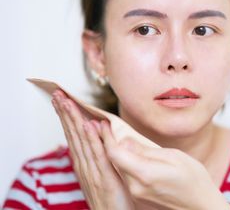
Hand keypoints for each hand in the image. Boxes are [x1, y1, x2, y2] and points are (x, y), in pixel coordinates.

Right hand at [52, 90, 134, 209]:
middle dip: (65, 113)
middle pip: (73, 133)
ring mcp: (92, 171)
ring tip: (67, 102)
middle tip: (58, 94)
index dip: (66, 116)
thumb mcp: (99, 172)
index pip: (72, 133)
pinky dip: (92, 139)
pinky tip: (89, 124)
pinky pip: (98, 155)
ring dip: (74, 120)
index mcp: (83, 161)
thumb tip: (94, 131)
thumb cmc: (110, 196)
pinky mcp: (104, 178)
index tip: (61, 99)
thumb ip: (96, 153)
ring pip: (81, 140)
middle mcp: (84, 164)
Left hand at [101, 122, 229, 209]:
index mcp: (145, 174)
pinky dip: (120, 161)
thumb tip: (124, 142)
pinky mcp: (138, 196)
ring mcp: (136, 194)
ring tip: (107, 133)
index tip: (102, 123)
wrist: (201, 205)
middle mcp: (136, 186)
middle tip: (100, 124)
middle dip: (106, 141)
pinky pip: (124, 175)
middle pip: (113, 160)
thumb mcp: (172, 156)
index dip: (106, 137)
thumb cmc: (192, 178)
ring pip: (117, 167)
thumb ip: (145, 150)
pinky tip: (121, 150)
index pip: (115, 154)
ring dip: (112, 151)